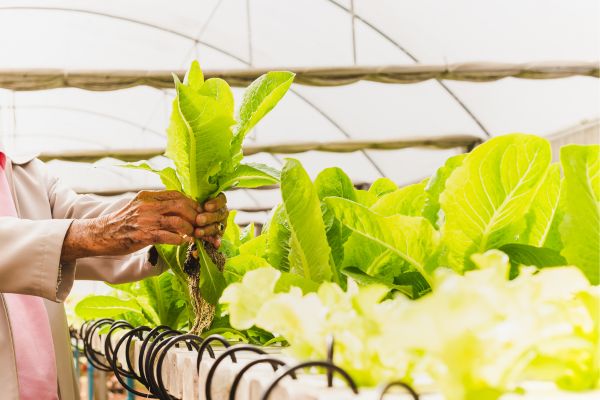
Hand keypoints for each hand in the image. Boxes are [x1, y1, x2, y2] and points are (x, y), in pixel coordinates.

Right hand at [61, 190, 200, 261]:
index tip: (198, 211)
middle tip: (200, 224)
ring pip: (178, 221)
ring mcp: (146, 220)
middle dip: (195, 215)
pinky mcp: (144, 235)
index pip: (176, 195)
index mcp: (147, 196)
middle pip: (181, 205)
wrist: (99, 235)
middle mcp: (148, 205)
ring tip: (193, 235)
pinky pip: (169, 236)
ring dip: (190, 229)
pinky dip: (180, 240)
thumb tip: (175, 206)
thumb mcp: (137, 206)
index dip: (191, 203)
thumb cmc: (120, 223)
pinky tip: (183, 242)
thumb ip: (155, 205)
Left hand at [195, 193, 227, 247]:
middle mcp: (222, 212)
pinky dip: (217, 241)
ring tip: (198, 232)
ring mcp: (221, 223)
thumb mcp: (193, 201)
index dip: (215, 203)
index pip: (221, 200)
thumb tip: (192, 200)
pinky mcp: (218, 234)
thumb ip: (195, 201)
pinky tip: (215, 244)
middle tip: (199, 220)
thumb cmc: (192, 206)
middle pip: (219, 214)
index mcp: (218, 201)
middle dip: (209, 218)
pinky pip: (218, 237)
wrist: (189, 218)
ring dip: (208, 230)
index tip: (206, 206)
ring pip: (217, 226)